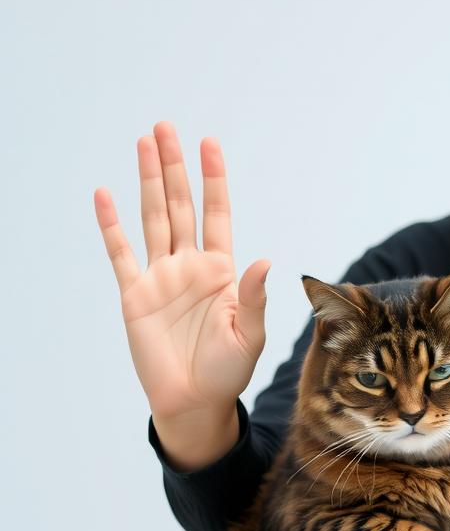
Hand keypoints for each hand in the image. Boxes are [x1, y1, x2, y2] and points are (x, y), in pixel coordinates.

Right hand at [94, 121, 270, 422]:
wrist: (195, 402)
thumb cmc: (229, 372)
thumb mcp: (250, 335)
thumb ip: (253, 297)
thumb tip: (263, 260)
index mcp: (222, 271)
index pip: (217, 214)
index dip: (213, 180)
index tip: (209, 144)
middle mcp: (190, 266)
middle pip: (180, 206)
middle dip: (174, 167)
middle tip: (166, 128)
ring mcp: (161, 278)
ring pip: (152, 219)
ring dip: (148, 182)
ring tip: (144, 144)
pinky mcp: (135, 295)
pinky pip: (121, 254)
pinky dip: (112, 225)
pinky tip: (105, 195)